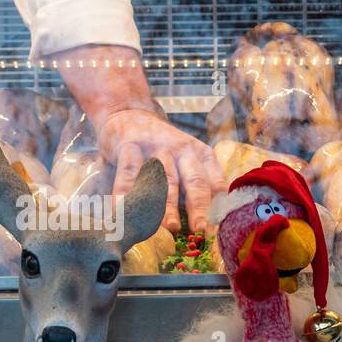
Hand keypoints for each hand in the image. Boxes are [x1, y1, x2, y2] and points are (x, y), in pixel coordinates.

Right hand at [51, 44, 225, 234]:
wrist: (128, 113)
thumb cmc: (158, 147)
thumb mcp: (183, 158)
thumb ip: (192, 184)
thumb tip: (205, 223)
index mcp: (199, 154)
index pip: (214, 181)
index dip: (218, 204)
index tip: (219, 225)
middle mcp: (182, 150)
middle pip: (193, 182)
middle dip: (198, 208)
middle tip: (199, 229)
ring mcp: (156, 148)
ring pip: (164, 180)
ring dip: (166, 206)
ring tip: (169, 228)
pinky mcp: (130, 146)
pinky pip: (130, 173)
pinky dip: (126, 193)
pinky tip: (122, 211)